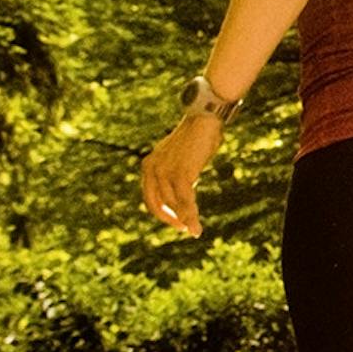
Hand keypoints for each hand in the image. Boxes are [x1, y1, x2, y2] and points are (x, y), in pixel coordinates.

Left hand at [138, 114, 217, 236]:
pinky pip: (184, 201)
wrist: (204, 120)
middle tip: (184, 229)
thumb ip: (177, 174)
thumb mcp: (181, 158)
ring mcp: (164, 172)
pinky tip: (195, 228)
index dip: (162, 212)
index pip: (151, 197)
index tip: (176, 221)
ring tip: (194, 231)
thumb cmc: (198, 137)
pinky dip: (191, 216)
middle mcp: (151, 169)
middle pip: (157, 204)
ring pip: (173, 205)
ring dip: (185, 220)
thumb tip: (183, 193)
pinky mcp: (180, 174)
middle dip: (170, 219)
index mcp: (148, 165)